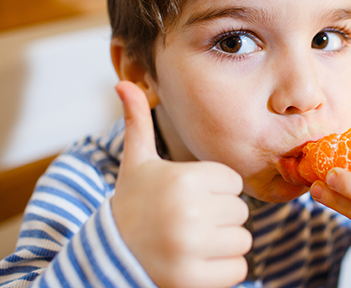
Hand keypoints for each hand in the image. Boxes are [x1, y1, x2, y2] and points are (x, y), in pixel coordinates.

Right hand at [111, 81, 251, 287]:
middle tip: (188, 223)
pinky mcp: (194, 280)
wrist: (109, 260)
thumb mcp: (135, 164)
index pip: (233, 182)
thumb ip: (137, 122)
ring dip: (223, 245)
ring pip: (242, 241)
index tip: (188, 198)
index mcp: (182, 179)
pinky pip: (238, 270)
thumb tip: (122, 82)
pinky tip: (194, 264)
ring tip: (191, 242)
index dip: (215, 191)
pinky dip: (222, 271)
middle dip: (219, 218)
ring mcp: (191, 249)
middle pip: (240, 212)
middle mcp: (188, 212)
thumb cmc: (132, 206)